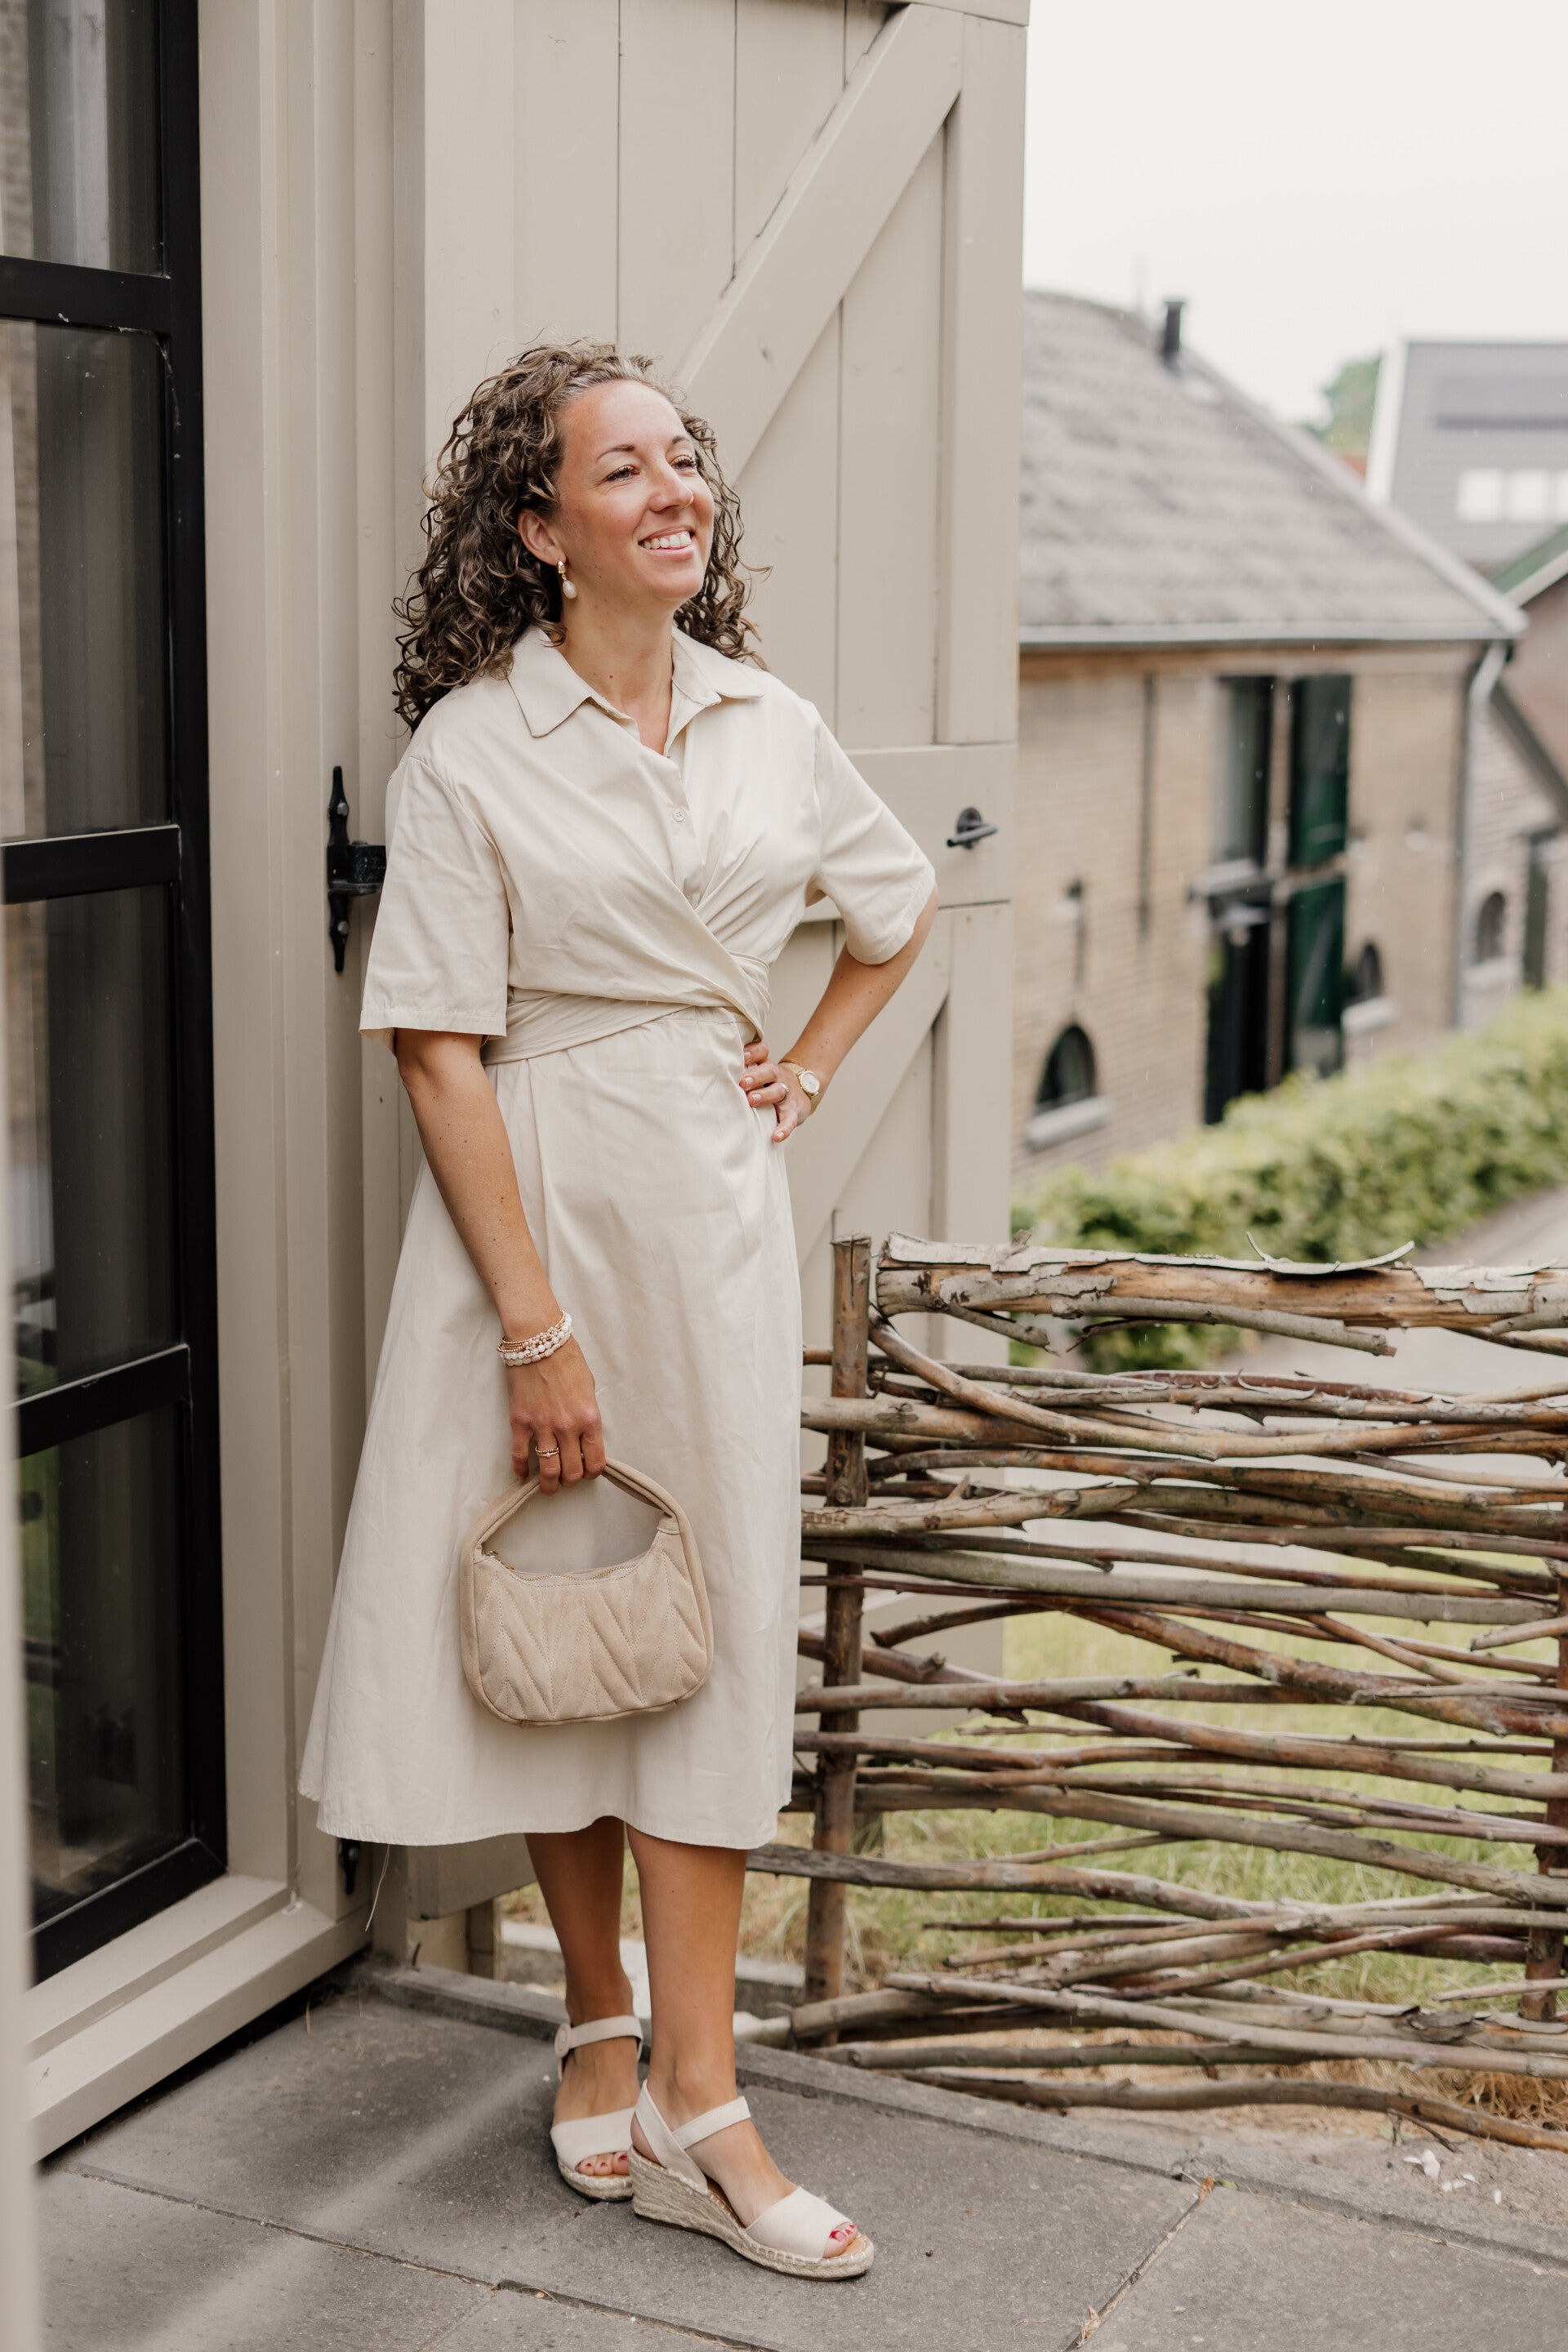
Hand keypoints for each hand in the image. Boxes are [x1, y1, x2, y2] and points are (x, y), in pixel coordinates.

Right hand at [504, 1337, 604, 1492]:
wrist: (538, 1339)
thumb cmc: (566, 1357)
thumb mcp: (589, 1386)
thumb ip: (587, 1413)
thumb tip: (584, 1434)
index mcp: (589, 1418)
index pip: (595, 1460)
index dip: (592, 1472)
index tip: (587, 1472)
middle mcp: (568, 1426)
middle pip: (572, 1471)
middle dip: (570, 1480)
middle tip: (566, 1479)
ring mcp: (543, 1426)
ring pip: (548, 1470)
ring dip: (548, 1485)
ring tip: (547, 1487)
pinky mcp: (520, 1422)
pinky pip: (520, 1455)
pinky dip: (520, 1469)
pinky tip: (522, 1475)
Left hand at [740, 1038, 815, 1143]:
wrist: (802, 1093)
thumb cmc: (770, 1083)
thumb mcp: (761, 1071)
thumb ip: (743, 1070)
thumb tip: (712, 1071)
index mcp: (766, 1065)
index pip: (762, 1052)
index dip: (753, 1052)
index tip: (741, 1056)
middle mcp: (777, 1076)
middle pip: (769, 1071)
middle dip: (755, 1076)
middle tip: (742, 1082)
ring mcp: (787, 1093)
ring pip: (778, 1091)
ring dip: (765, 1095)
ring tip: (751, 1100)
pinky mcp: (793, 1111)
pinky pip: (789, 1120)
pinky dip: (784, 1128)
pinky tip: (776, 1136)